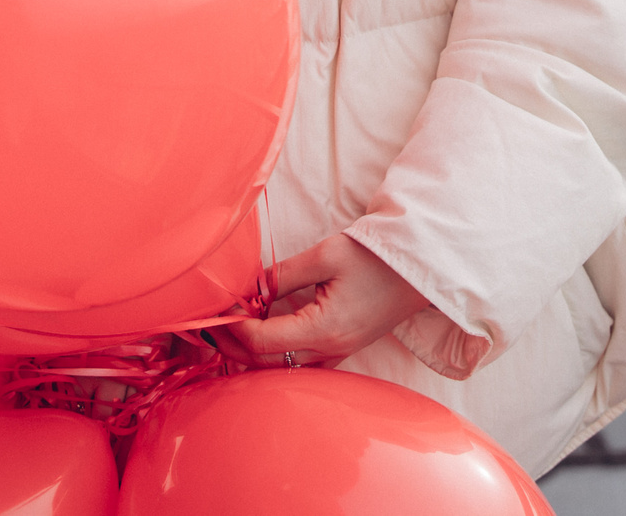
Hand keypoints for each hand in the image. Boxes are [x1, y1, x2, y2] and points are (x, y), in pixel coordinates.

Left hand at [217, 234, 429, 368]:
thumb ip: (283, 274)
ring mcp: (337, 355)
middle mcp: (329, 351)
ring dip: (249, 354)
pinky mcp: (341, 351)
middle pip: (266, 362)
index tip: (215, 308)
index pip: (263, 341)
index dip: (233, 327)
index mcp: (324, 330)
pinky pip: (297, 365)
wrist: (418, 267)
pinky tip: (258, 336)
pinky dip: (271, 356)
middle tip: (207, 324)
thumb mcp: (325, 255)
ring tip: (226, 331)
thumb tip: (249, 287)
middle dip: (232, 345)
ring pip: (280, 369)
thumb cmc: (376, 257)